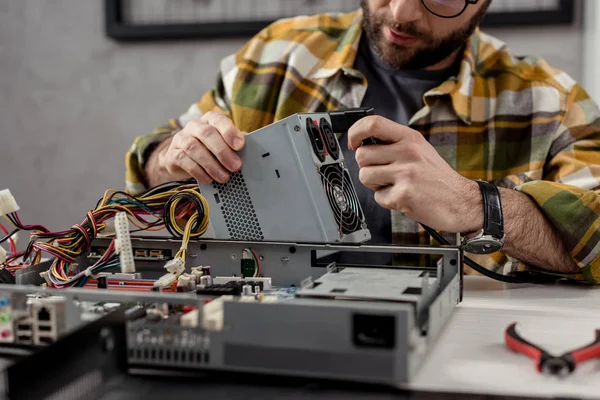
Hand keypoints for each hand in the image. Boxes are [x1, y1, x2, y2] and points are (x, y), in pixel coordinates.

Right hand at [159, 112, 245, 183]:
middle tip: (236, 167)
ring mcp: (181, 139)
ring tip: (224, 177)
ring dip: (211, 164)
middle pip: (206, 134)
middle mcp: (194, 126)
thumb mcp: (223, 144)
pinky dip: (199, 171)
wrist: (182, 159)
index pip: (218, 120)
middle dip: (223, 152)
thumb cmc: (209, 149)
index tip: (240, 145)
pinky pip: (184, 161)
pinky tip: (209, 179)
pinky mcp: (173, 154)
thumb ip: (235, 145)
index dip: (229, 131)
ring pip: (194, 148)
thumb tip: (251, 152)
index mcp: (209, 120)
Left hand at [348, 116, 482, 232]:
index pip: (373, 123)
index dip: (355, 132)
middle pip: (362, 155)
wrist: (461, 201)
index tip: (353, 143)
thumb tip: (362, 143)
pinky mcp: (403, 195)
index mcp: (410, 138)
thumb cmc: (437, 177)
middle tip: (384, 174)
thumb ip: (394, 143)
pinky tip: (403, 197)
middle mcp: (408, 152)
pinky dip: (387, 201)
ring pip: (365, 176)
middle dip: (367, 167)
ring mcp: (406, 173)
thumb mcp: (420, 149)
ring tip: (395, 185)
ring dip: (375, 185)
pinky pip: (378, 197)